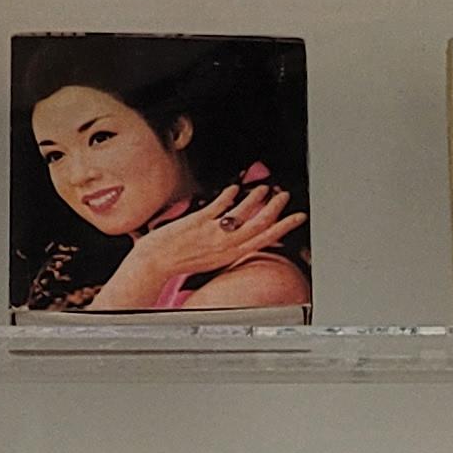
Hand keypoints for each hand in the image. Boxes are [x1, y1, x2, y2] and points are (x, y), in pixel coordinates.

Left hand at [109, 173, 306, 298]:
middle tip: (285, 196)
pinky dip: (228, 197)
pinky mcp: (198, 223)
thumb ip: (226, 245)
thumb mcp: (210, 258)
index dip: (283, 227)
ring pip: (242, 215)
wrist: (155, 263)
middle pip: (258, 226)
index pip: (264, 239)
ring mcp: (212, 234)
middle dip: (275, 210)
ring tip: (266, 188)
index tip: (297, 217)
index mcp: (230, 255)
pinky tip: (235, 189)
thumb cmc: (178, 261)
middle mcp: (224, 246)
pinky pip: (218, 207)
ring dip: (256, 200)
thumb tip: (239, 232)